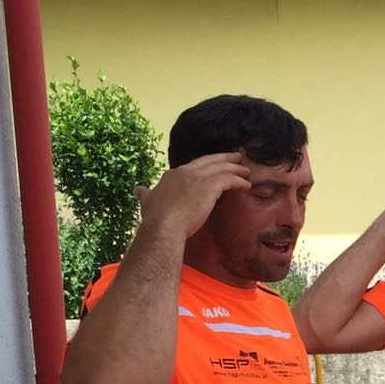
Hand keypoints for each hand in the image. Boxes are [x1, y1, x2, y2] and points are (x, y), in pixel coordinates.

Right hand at [135, 154, 250, 240]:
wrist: (163, 226)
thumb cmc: (155, 219)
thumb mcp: (147, 202)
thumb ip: (145, 194)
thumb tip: (138, 189)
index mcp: (172, 175)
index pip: (192, 166)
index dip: (205, 165)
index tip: (213, 166)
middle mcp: (185, 171)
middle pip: (209, 160)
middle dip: (224, 158)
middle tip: (236, 157)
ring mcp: (197, 177)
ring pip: (221, 167)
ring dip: (235, 168)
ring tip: (246, 170)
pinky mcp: (209, 185)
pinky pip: (229, 179)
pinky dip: (239, 181)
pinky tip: (246, 185)